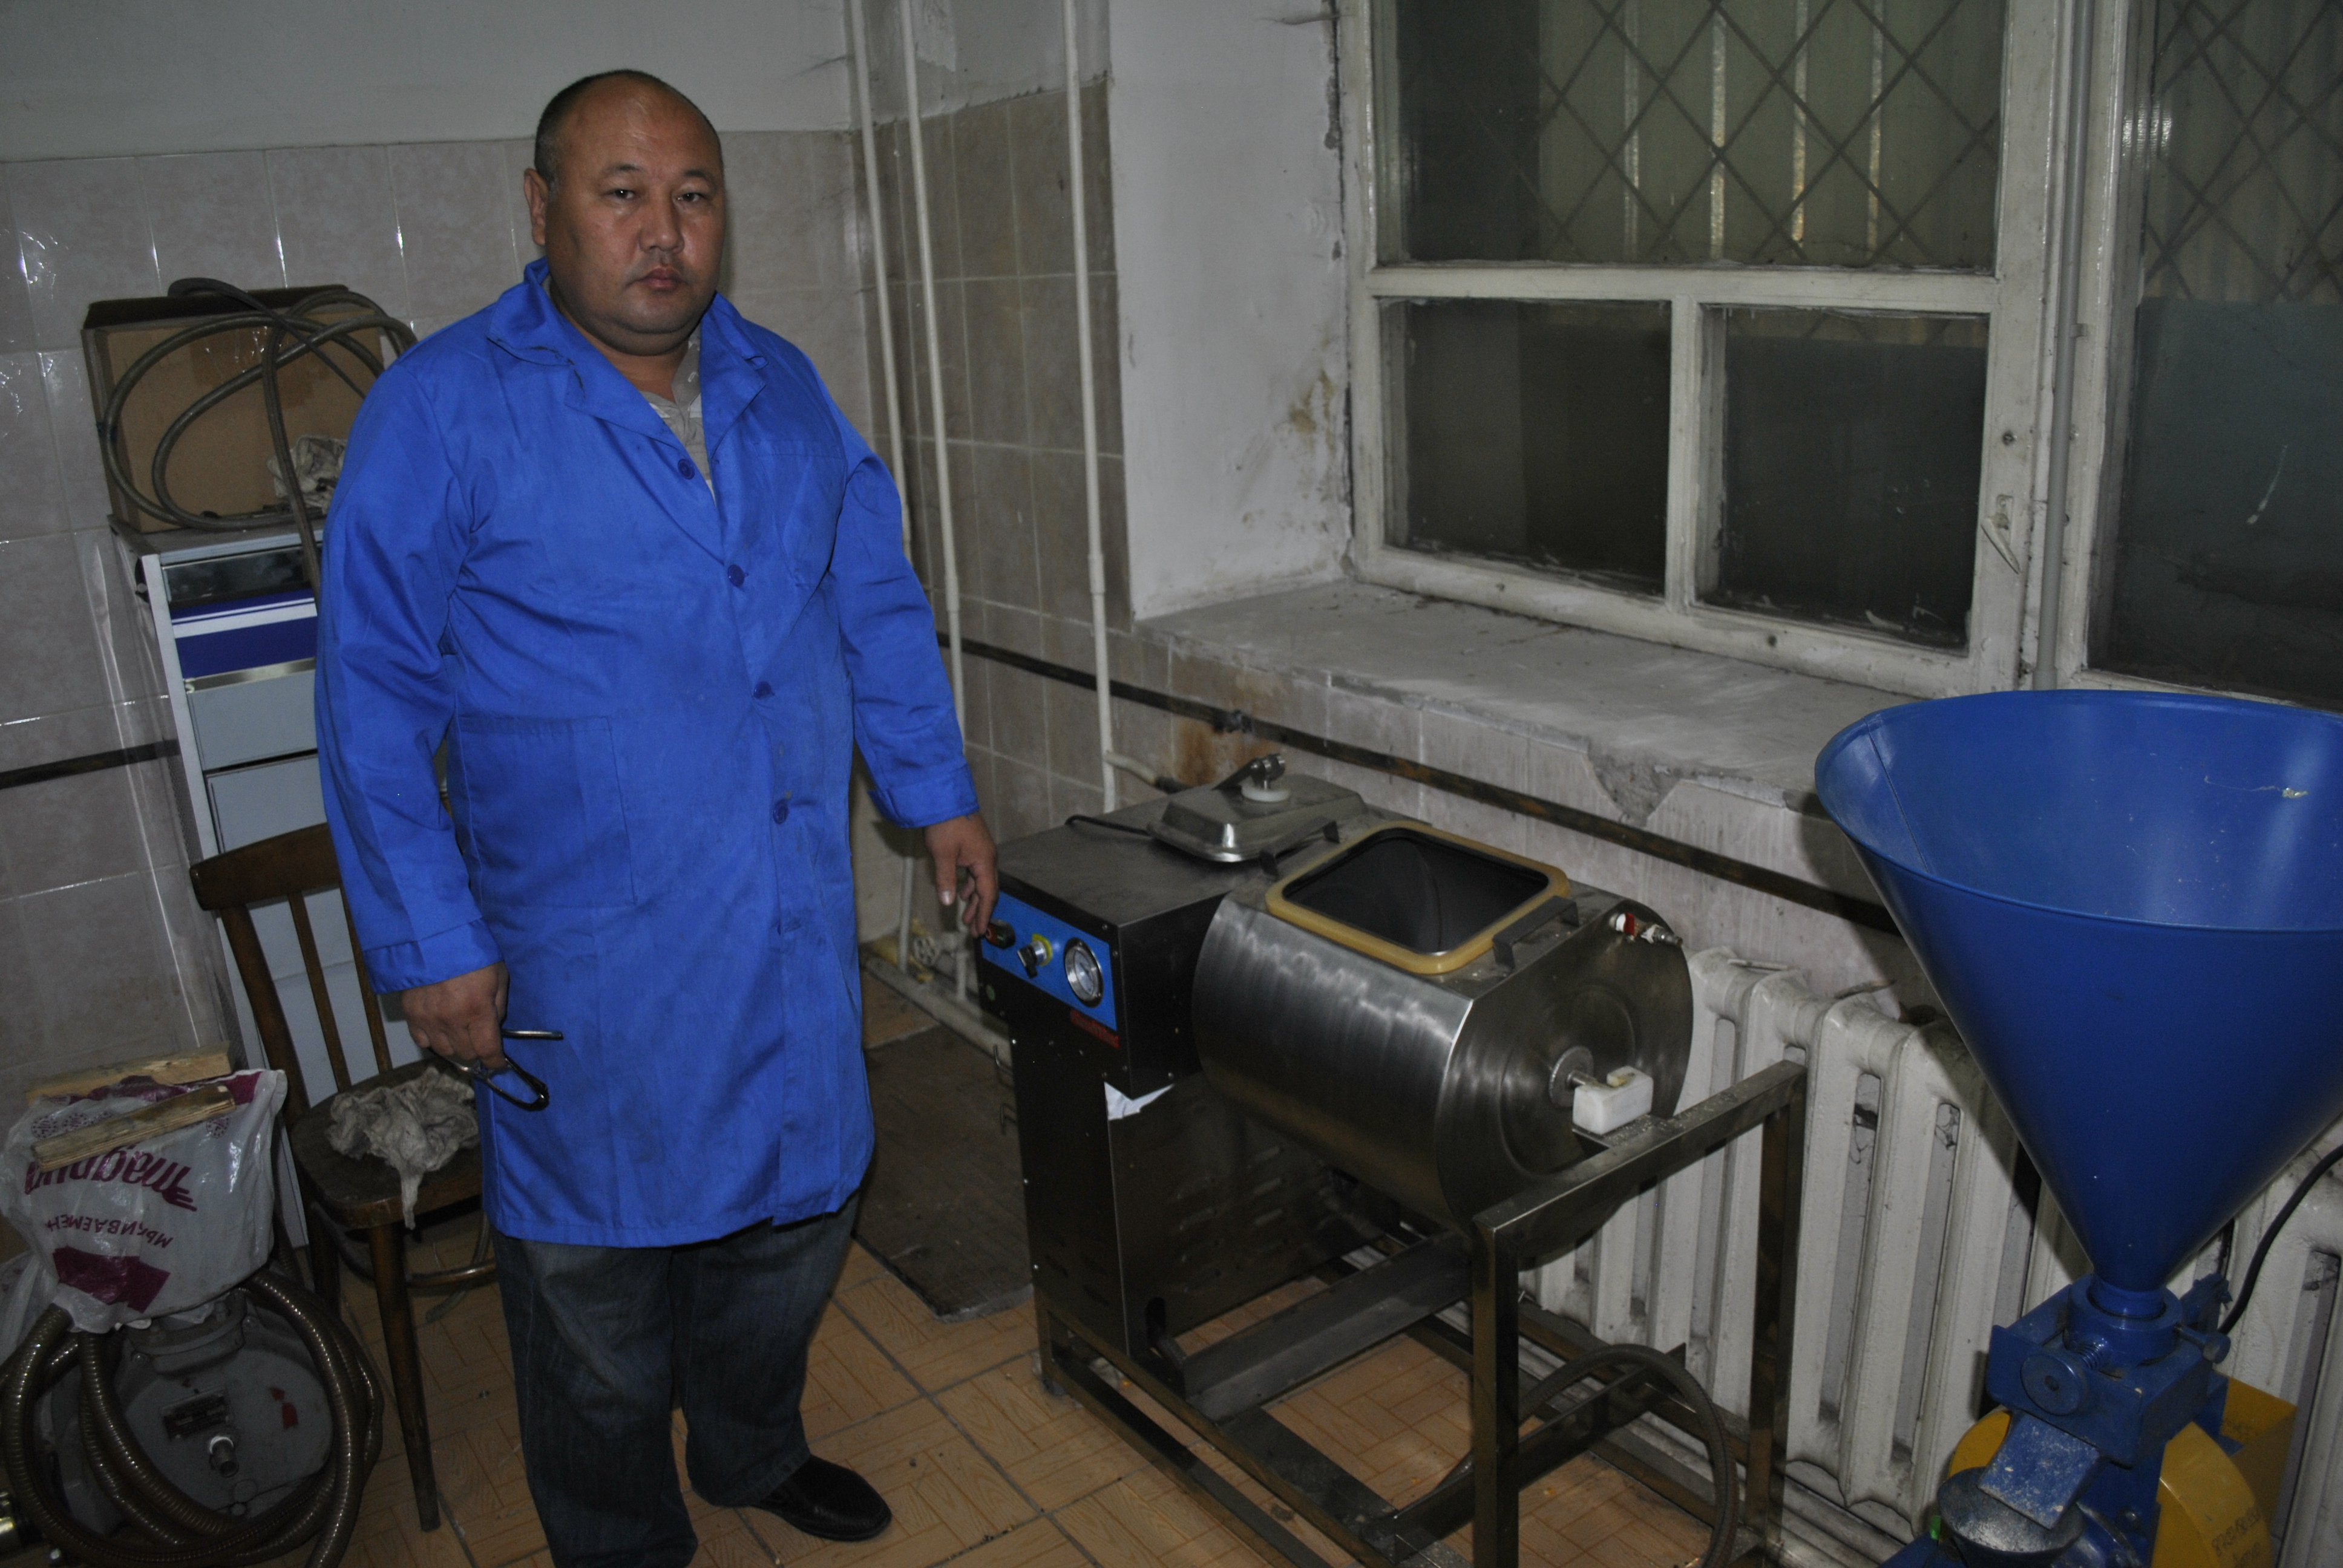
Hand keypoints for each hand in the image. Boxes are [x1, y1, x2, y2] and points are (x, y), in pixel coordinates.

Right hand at [401, 963, 509, 1072]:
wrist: (433, 937)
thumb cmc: (471, 953)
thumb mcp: (498, 975)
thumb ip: (498, 1004)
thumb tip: (494, 1025)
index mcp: (477, 1010)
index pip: (487, 1050)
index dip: (495, 1062)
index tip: (498, 1064)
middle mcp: (451, 1020)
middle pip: (466, 1052)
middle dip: (477, 1049)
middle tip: (480, 1038)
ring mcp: (428, 1019)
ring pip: (444, 1050)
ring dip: (455, 1045)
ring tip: (460, 1031)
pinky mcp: (410, 1014)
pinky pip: (422, 1040)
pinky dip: (433, 1039)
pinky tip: (439, 1028)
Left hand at [924, 814, 998, 934]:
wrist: (945, 798)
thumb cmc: (945, 825)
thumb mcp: (943, 855)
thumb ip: (947, 880)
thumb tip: (948, 902)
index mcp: (984, 861)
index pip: (988, 894)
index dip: (984, 914)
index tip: (980, 931)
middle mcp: (987, 858)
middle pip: (987, 890)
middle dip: (980, 911)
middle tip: (973, 930)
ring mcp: (981, 852)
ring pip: (981, 882)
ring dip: (974, 900)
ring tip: (966, 916)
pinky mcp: (974, 847)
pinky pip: (976, 872)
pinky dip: (970, 886)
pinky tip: (962, 892)